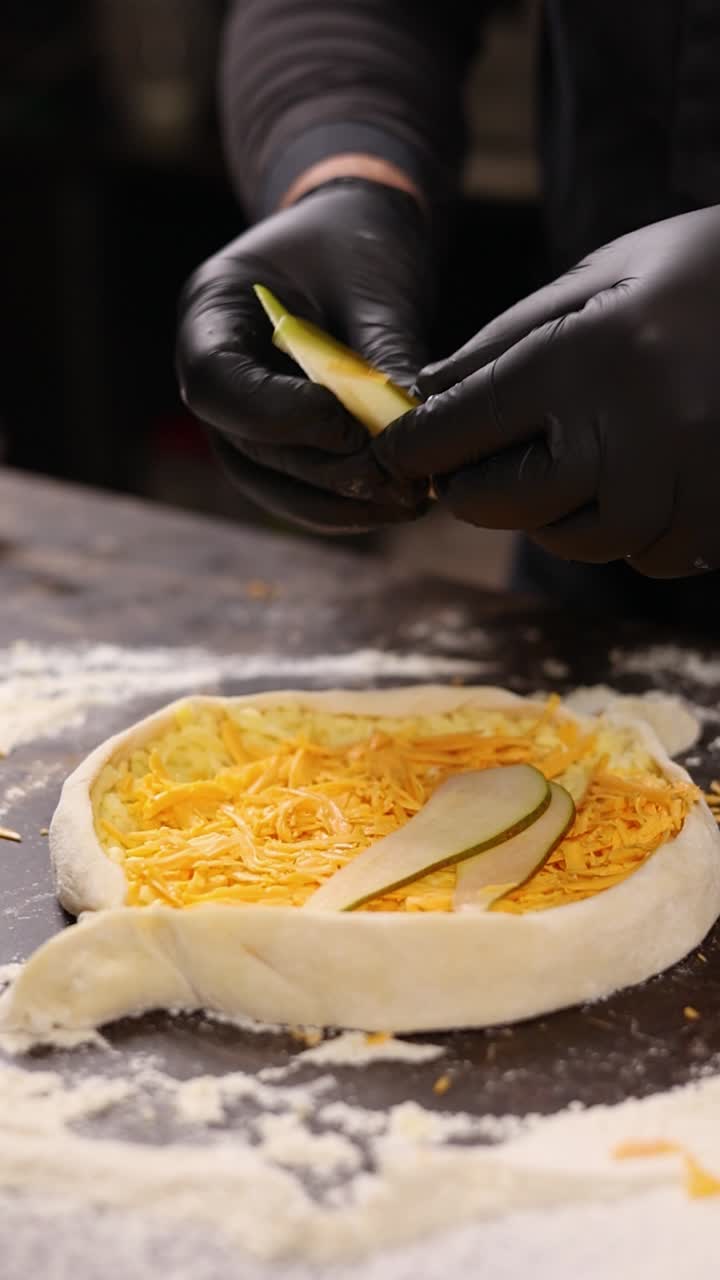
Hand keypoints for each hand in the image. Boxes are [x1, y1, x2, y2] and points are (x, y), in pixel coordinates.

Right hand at [176, 179, 430, 533]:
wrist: (354, 237)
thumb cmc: (357, 243)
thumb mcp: (372, 283)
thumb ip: (383, 352)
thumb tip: (411, 430)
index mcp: (211, 312)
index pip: (217, 384)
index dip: (279, 416)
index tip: (352, 430)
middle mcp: (210, 375)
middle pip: (247, 446)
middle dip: (325, 472)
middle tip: (399, 483)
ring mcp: (235, 417)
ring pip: (269, 483)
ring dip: (338, 504)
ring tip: (408, 502)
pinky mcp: (273, 444)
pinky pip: (297, 488)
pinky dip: (345, 503)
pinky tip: (400, 502)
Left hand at [375, 207, 719, 575]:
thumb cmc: (703, 267)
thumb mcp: (601, 275)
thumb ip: (508, 338)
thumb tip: (429, 392)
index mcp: (586, 356)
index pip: (461, 428)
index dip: (415, 448)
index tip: (397, 454)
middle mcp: (632, 429)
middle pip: (507, 504)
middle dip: (475, 490)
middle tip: (470, 471)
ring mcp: (685, 482)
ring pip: (578, 541)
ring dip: (553, 516)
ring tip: (568, 467)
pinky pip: (649, 555)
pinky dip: (629, 531)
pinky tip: (639, 482)